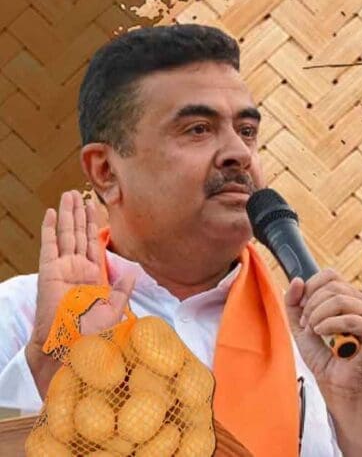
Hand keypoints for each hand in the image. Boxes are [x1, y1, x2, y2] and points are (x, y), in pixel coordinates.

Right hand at [27, 191, 134, 395]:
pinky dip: (50, 228)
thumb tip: (132, 273)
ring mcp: (62, 269)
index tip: (96, 206)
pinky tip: (51, 213)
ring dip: (67, 214)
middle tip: (78, 192)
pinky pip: (50, 245)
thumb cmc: (90, 335)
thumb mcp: (113, 311)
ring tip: (68, 195)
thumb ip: (121, 291)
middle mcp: (77, 269)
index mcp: (93, 276)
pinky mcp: (49, 271)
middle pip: (79, 234)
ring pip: (66, 234)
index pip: (93, 244)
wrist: (68, 347)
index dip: (94, 225)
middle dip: (79, 213)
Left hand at [284, 270, 361, 401]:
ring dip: (319, 316)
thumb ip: (295, 303)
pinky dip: (330, 325)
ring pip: (340, 299)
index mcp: (350, 297)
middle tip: (307, 325)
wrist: (337, 386)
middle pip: (333, 286)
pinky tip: (323, 334)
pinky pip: (350, 318)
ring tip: (315, 331)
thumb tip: (297, 280)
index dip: (310, 289)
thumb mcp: (302, 326)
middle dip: (311, 305)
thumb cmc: (325, 358)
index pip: (330, 275)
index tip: (302, 311)